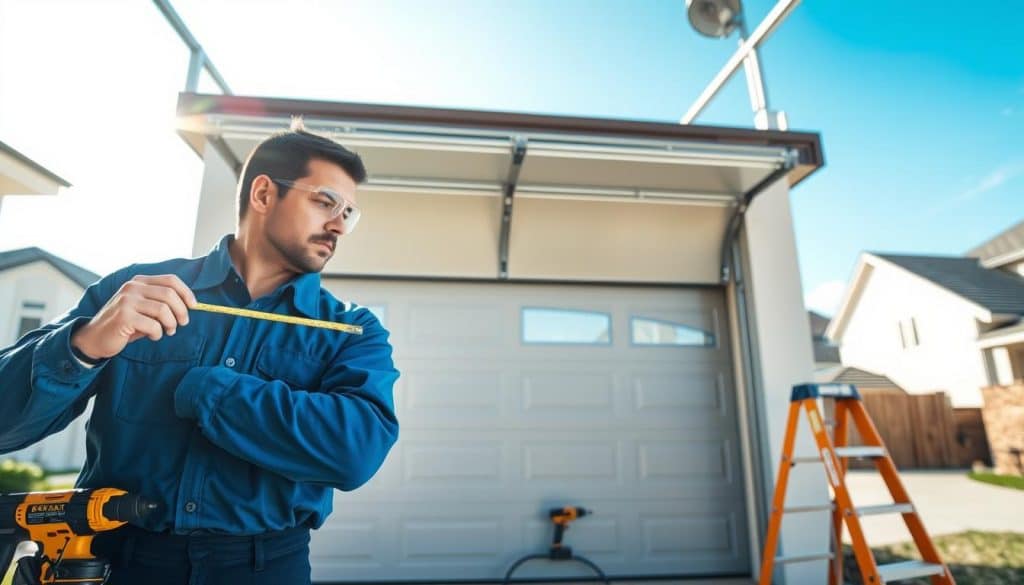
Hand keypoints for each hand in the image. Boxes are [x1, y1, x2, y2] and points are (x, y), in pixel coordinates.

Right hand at [71, 274, 197, 358]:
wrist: (95, 338)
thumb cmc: (125, 324)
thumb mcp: (143, 308)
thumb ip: (161, 303)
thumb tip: (190, 305)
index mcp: (139, 282)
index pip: (170, 280)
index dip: (186, 292)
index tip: (194, 306)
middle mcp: (132, 287)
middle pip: (170, 294)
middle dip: (181, 311)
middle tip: (182, 324)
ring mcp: (127, 301)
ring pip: (163, 310)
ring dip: (171, 324)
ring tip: (167, 331)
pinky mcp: (124, 316)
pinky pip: (153, 325)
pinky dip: (158, 333)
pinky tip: (153, 336)